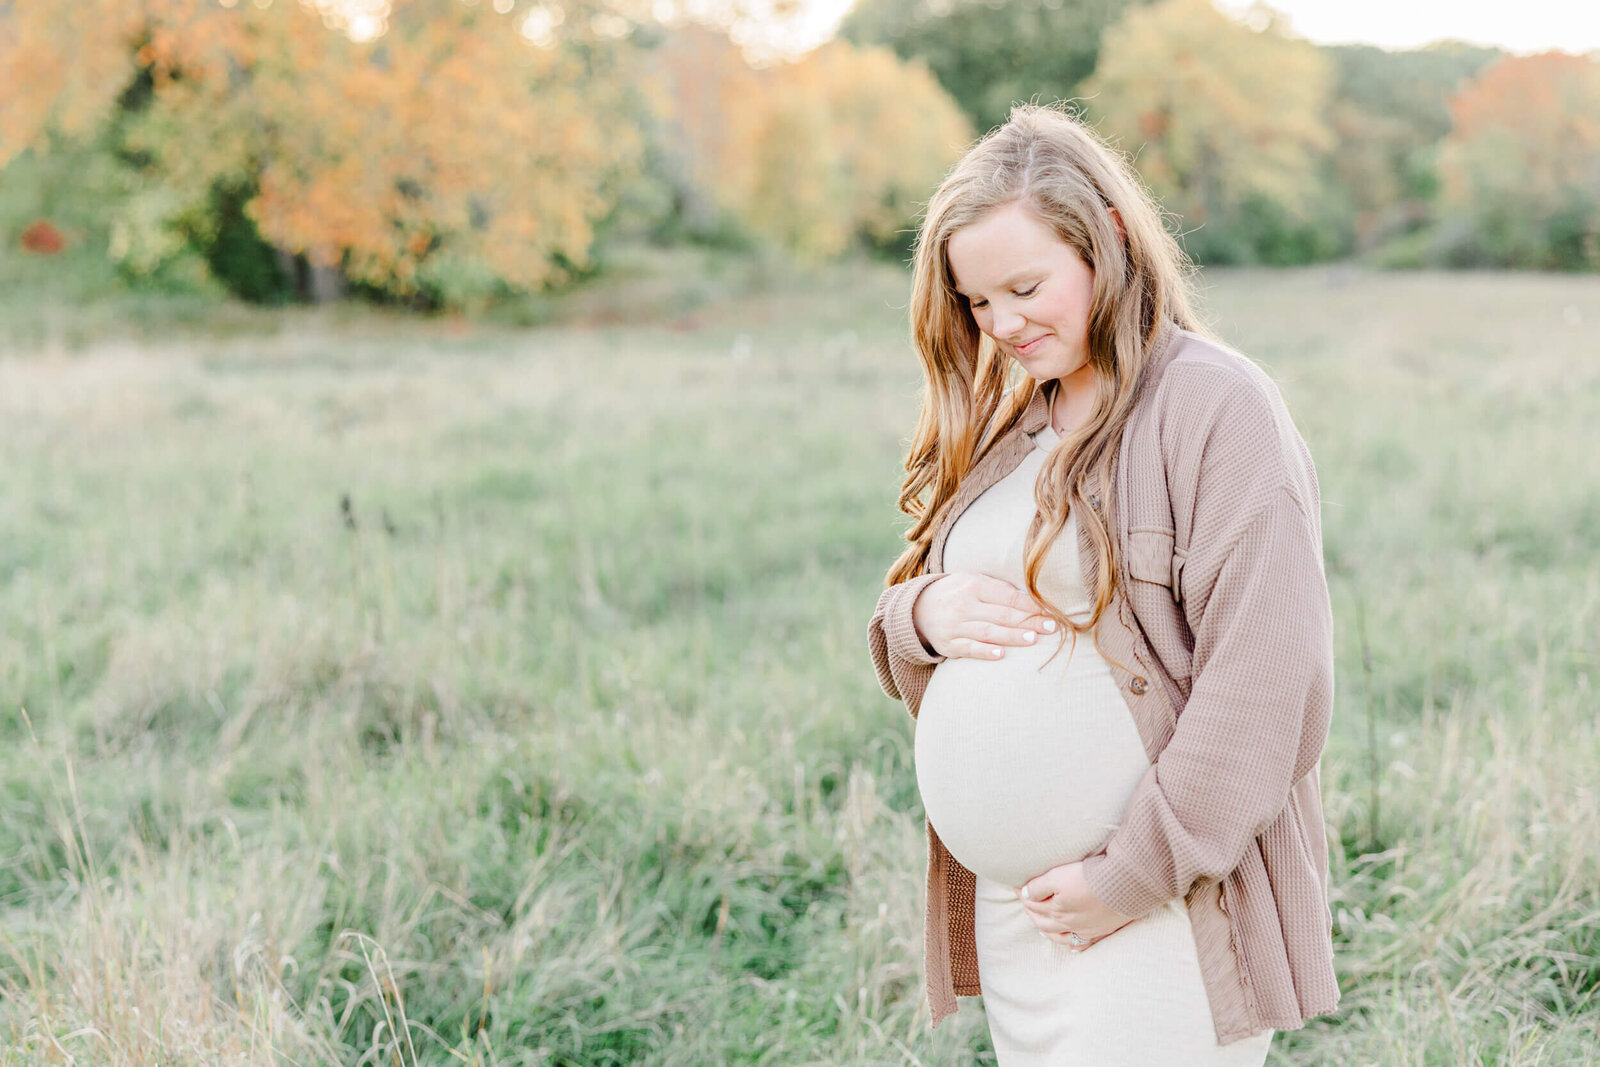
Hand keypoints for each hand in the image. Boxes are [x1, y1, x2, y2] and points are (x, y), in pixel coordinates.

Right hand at [912, 572, 1055, 659]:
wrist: (918, 609)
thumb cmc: (956, 593)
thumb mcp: (972, 580)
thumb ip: (998, 588)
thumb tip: (1031, 599)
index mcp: (973, 585)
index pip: (1007, 596)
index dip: (1029, 604)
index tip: (1049, 611)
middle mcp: (963, 605)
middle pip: (1001, 615)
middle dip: (1028, 621)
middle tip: (1050, 627)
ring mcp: (955, 626)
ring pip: (988, 632)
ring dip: (1012, 636)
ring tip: (1033, 639)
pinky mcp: (949, 644)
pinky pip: (969, 649)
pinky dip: (985, 652)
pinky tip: (1001, 655)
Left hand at [1017, 859, 1136, 950]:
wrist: (1124, 886)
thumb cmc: (1089, 878)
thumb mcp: (1058, 876)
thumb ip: (1039, 887)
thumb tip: (1024, 895)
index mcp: (1055, 908)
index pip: (1032, 903)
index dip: (1023, 894)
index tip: (1016, 887)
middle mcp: (1067, 923)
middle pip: (1043, 922)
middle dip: (1032, 912)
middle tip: (1027, 904)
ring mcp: (1084, 929)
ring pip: (1060, 936)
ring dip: (1048, 931)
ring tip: (1042, 926)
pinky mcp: (1100, 931)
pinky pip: (1083, 944)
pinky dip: (1074, 945)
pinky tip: (1071, 947)